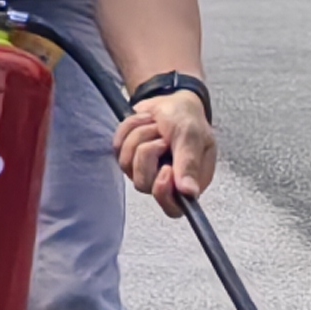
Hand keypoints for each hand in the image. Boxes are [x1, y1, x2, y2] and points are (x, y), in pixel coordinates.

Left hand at [115, 88, 217, 213]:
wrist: (170, 101)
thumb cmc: (187, 119)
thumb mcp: (192, 137)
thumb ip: (189, 163)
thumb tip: (190, 192)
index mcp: (188, 181)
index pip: (173, 208)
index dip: (164, 193)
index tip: (166, 169)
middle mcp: (165, 181)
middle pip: (143, 184)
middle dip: (149, 152)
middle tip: (163, 138)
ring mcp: (143, 170)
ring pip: (127, 164)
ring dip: (141, 136)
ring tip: (156, 127)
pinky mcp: (128, 157)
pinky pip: (117, 148)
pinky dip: (130, 129)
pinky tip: (145, 123)